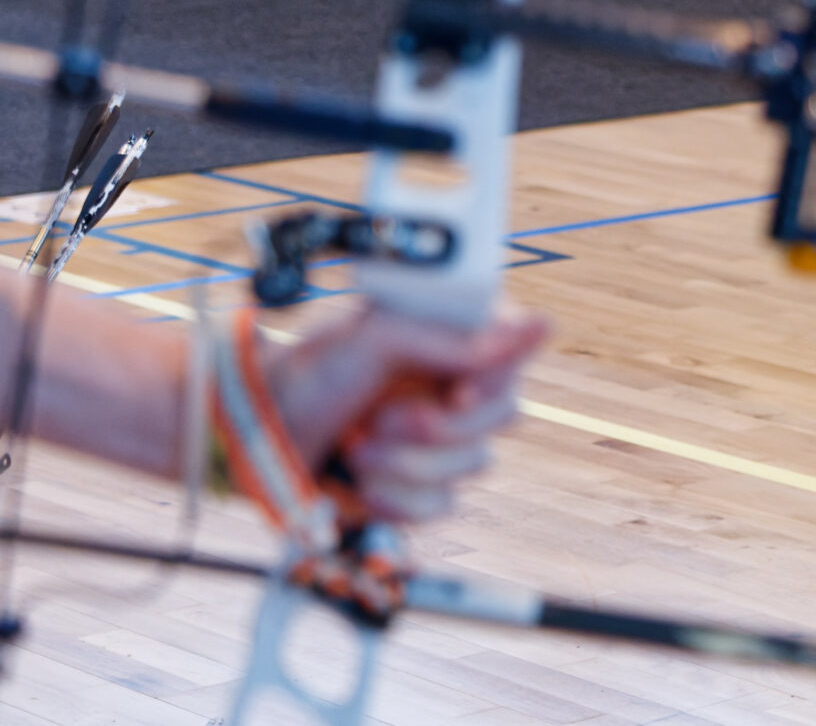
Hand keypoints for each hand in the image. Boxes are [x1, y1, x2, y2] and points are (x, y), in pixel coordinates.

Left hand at [265, 304, 547, 524]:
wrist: (255, 440)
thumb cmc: (309, 374)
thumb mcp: (380, 338)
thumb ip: (460, 337)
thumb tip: (543, 326)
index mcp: (454, 340)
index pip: (515, 357)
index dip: (495, 379)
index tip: (457, 392)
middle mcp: (457, 388)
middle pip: (505, 415)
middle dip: (438, 427)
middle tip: (382, 420)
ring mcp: (441, 441)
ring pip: (474, 465)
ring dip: (407, 463)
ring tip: (356, 448)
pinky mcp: (419, 489)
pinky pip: (441, 506)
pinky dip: (395, 499)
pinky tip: (359, 482)